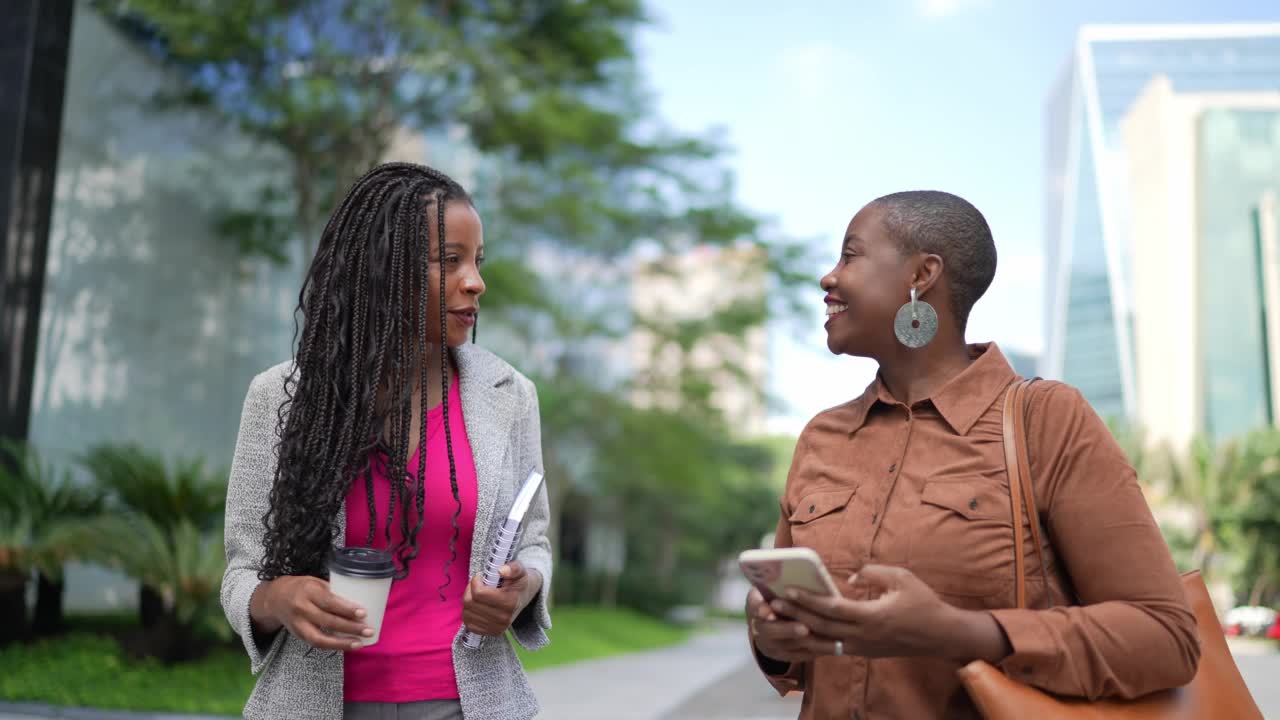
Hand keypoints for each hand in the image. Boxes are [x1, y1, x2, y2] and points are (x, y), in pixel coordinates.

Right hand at [251, 576, 371, 650]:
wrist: (275, 598)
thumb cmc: (303, 587)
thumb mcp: (316, 582)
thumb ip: (334, 591)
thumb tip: (360, 599)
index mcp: (308, 590)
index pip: (329, 601)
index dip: (346, 609)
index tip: (363, 613)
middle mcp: (301, 608)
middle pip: (328, 621)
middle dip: (350, 628)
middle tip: (368, 630)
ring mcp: (298, 624)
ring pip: (320, 638)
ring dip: (342, 643)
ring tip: (360, 643)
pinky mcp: (297, 635)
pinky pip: (316, 643)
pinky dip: (333, 646)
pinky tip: (347, 645)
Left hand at [463, 561, 538, 636]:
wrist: (523, 598)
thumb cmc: (518, 582)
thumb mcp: (520, 570)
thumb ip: (513, 568)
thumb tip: (501, 570)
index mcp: (510, 602)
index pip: (478, 593)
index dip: (476, 581)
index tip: (481, 576)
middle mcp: (503, 619)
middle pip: (470, 603)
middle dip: (470, 589)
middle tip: (478, 584)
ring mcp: (497, 628)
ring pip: (467, 613)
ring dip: (468, 600)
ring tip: (478, 594)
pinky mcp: (490, 633)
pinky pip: (468, 623)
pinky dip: (469, 612)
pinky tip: (478, 605)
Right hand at [746, 586, 832, 663]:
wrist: (768, 616)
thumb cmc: (779, 592)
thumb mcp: (775, 583)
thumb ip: (785, 579)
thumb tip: (807, 569)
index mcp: (755, 601)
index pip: (754, 604)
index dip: (760, 609)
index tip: (768, 611)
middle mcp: (757, 624)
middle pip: (769, 630)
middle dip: (787, 629)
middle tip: (804, 628)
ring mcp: (767, 643)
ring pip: (787, 646)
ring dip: (809, 644)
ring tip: (829, 641)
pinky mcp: (778, 655)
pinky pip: (796, 656)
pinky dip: (813, 652)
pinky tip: (831, 648)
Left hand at [766, 564, 962, 658]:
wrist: (941, 635)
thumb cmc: (923, 602)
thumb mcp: (901, 578)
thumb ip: (871, 573)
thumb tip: (848, 578)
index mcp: (872, 617)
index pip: (832, 609)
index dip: (808, 600)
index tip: (789, 591)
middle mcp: (864, 636)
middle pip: (822, 627)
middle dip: (796, 615)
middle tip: (774, 603)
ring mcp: (863, 647)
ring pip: (825, 642)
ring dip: (801, 630)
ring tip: (782, 619)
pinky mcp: (864, 652)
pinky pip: (834, 647)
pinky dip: (816, 641)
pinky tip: (801, 632)